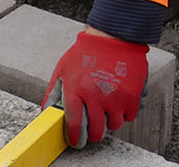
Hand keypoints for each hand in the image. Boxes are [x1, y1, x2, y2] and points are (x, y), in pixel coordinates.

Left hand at [42, 30, 147, 147]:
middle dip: (93, 133)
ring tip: (106, 106)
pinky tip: (118, 99)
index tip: (75, 141)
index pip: (73, 122)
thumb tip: (47, 111)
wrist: (112, 37)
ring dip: (110, 120)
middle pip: (96, 130)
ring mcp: (115, 97)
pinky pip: (128, 116)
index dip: (74, 136)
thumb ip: (55, 91)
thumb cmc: (86, 52)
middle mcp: (95, 95)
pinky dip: (124, 112)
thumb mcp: (64, 68)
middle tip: (93, 128)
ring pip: (113, 125)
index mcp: (76, 88)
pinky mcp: (131, 96)